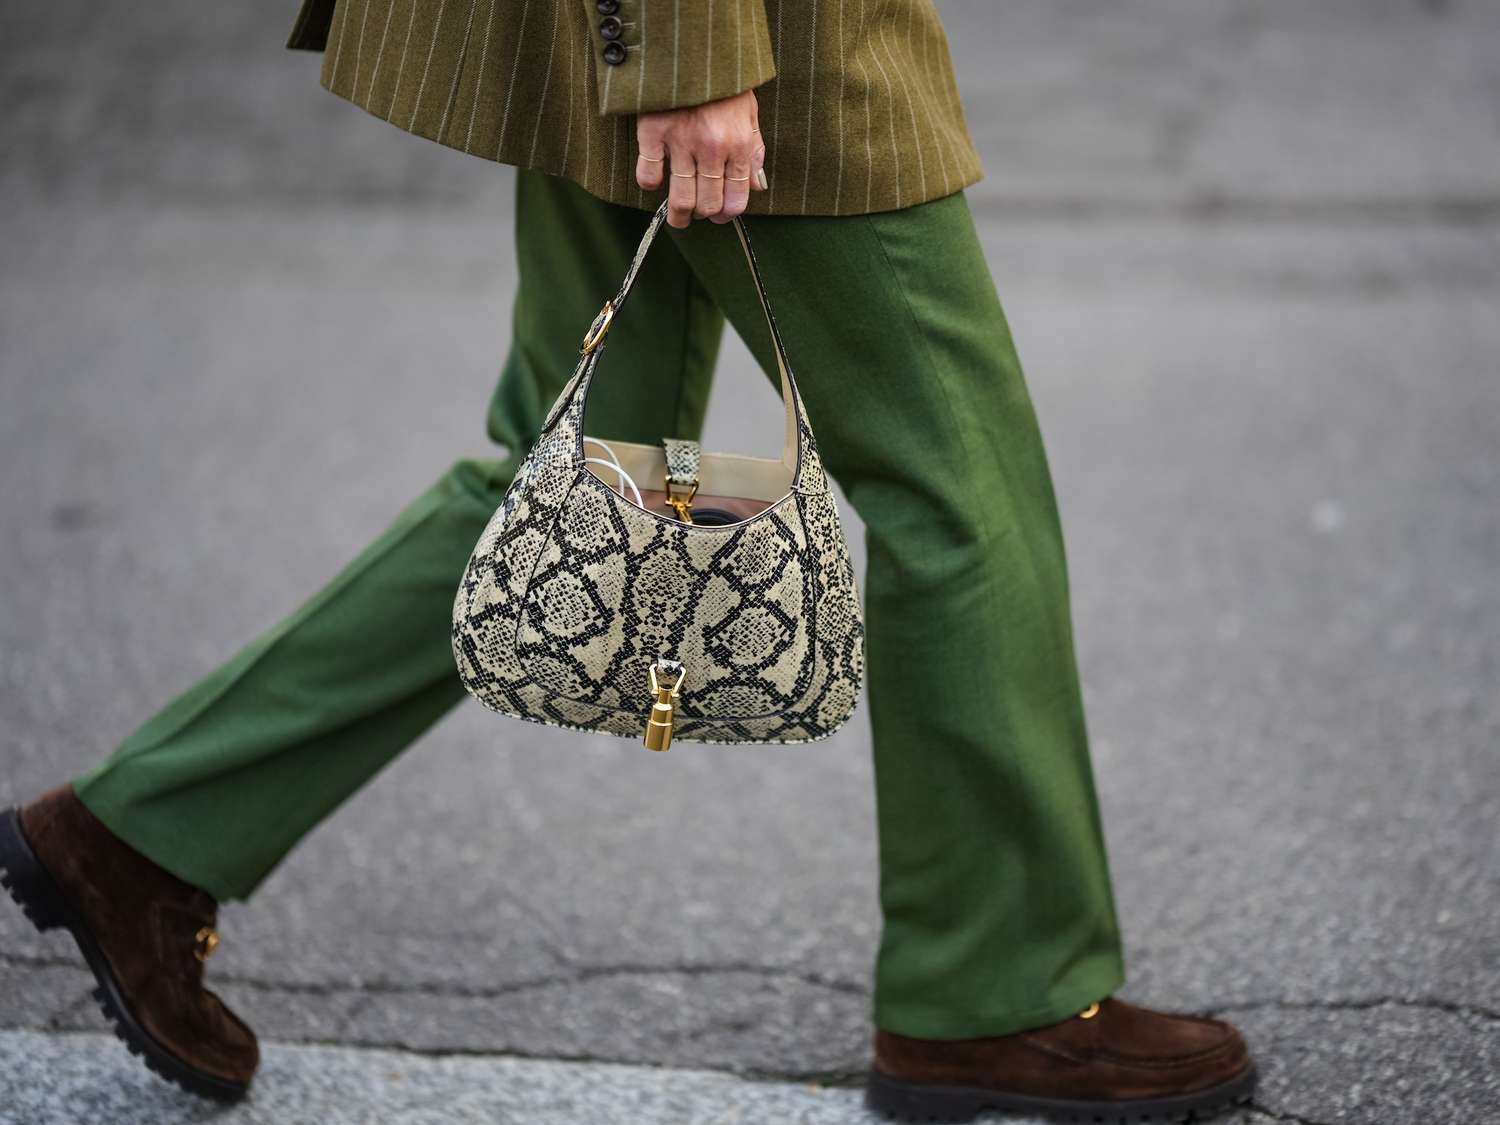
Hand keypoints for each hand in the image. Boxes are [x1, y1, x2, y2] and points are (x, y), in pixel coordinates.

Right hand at [635, 90, 766, 227]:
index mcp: (738, 144)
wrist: (694, 46)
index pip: (736, 197)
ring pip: (680, 197)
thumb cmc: (724, 81)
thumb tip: (757, 186)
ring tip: (678, 218)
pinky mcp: (653, 131)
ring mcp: (680, 141)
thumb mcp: (749, 112)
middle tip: (699, 214)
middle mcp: (711, 148)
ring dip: (679, 215)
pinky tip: (654, 181)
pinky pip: (648, 173)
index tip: (721, 215)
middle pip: (708, 203)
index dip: (728, 213)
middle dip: (704, 216)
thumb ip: (754, 150)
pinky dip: (649, 183)